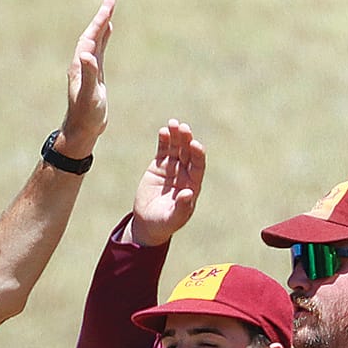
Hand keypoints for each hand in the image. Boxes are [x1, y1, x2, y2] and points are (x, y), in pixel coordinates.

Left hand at [52, 0, 113, 159]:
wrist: (81, 132)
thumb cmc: (85, 116)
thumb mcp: (89, 96)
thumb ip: (88, 75)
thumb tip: (86, 55)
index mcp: (80, 66)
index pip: (90, 37)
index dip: (99, 20)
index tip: (109, 4)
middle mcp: (82, 65)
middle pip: (92, 35)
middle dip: (101, 17)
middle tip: (111, 0)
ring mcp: (88, 70)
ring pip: (95, 42)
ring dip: (102, 26)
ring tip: (109, 11)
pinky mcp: (94, 77)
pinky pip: (99, 52)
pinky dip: (104, 40)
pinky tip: (108, 34)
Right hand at [128, 120, 205, 246]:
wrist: (148, 223)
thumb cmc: (164, 223)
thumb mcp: (174, 218)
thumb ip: (182, 207)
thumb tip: (188, 193)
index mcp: (193, 184)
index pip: (198, 165)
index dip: (198, 155)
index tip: (195, 145)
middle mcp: (185, 173)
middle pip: (188, 153)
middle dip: (186, 140)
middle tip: (183, 129)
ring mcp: (172, 168)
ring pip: (176, 148)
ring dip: (176, 136)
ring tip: (173, 124)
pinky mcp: (158, 166)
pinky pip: (163, 150)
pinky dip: (164, 141)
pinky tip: (164, 131)